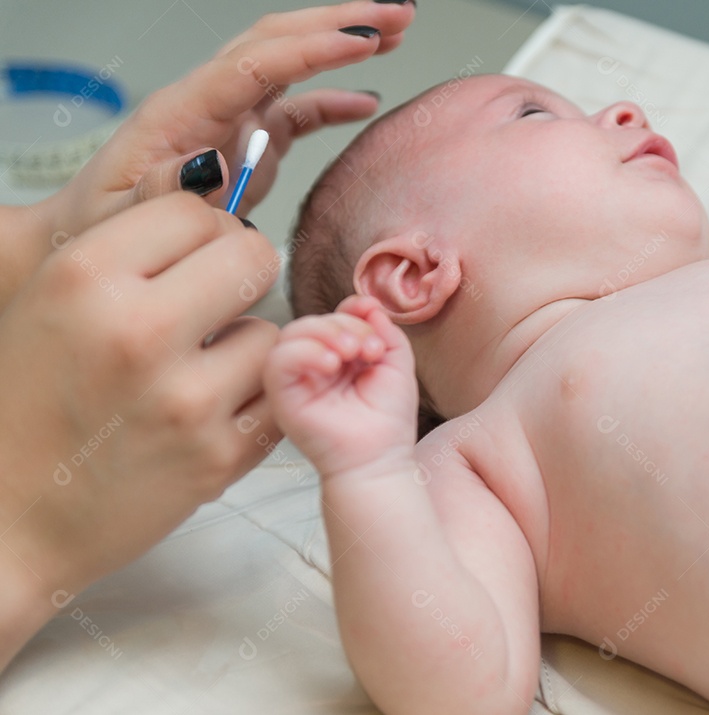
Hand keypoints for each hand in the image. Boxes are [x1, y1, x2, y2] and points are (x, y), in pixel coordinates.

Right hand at [0, 193, 281, 605]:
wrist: (9, 519)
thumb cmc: (25, 404)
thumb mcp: (45, 299)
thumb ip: (125, 242)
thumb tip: (212, 177)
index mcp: (83, 277)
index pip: (196, 209)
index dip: (200, 231)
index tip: (186, 258)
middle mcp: (137, 331)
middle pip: (251, 255)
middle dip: (237, 275)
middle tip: (208, 307)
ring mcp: (185, 399)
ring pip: (274, 328)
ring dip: (246, 344)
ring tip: (197, 370)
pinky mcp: (219, 457)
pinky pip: (278, 392)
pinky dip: (256, 398)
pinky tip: (212, 410)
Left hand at [40, 1, 414, 235]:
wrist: (88, 232)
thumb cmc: (100, 226)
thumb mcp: (123, 216)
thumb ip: (165, 189)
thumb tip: (208, 163)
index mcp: (182, 112)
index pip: (255, 63)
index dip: (312, 49)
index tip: (362, 40)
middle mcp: (210, 102)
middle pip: (278, 41)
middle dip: (338, 22)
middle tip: (395, 14)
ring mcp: (230, 117)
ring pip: (290, 63)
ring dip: (340, 43)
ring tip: (394, 32)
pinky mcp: (246, 141)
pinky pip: (296, 110)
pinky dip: (333, 101)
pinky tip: (366, 101)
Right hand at [265, 295, 417, 476]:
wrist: (380, 458)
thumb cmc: (387, 418)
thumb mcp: (396, 362)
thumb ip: (383, 329)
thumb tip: (367, 302)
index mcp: (337, 354)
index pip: (333, 316)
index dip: (353, 311)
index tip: (376, 325)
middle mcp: (312, 364)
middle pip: (313, 321)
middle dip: (344, 324)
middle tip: (369, 348)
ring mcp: (295, 380)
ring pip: (291, 334)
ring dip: (326, 334)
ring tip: (352, 354)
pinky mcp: (281, 396)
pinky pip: (277, 360)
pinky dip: (304, 352)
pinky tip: (331, 365)